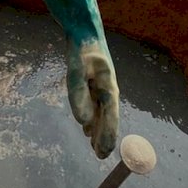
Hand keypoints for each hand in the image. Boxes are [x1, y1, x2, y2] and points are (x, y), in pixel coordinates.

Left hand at [66, 36, 119, 157]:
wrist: (84, 31)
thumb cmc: (82, 49)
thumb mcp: (77, 69)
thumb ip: (78, 95)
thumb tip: (83, 122)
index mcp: (109, 87)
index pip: (111, 117)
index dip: (108, 135)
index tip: (104, 151)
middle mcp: (108, 89)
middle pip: (108, 118)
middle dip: (105, 137)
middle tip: (99, 156)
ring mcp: (101, 86)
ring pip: (102, 113)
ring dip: (99, 130)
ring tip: (95, 148)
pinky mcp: (93, 83)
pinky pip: (95, 106)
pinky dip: (93, 119)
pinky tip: (87, 128)